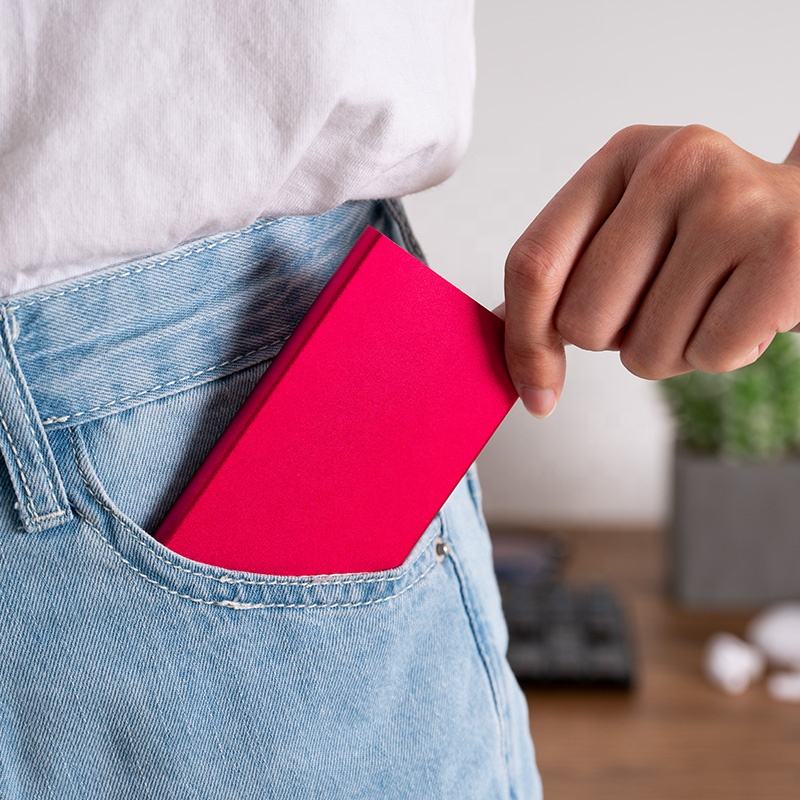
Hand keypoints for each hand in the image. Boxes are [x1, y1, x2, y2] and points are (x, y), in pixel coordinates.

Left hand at [503, 124, 799, 416]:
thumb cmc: (712, 230)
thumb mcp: (631, 226)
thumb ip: (564, 272)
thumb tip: (505, 335)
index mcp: (621, 156)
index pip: (534, 262)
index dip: (523, 341)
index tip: (535, 391)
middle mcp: (675, 164)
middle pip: (583, 321)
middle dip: (616, 338)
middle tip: (664, 299)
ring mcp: (735, 205)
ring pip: (643, 351)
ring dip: (669, 349)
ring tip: (707, 299)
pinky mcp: (786, 254)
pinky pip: (707, 357)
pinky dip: (719, 354)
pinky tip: (742, 308)